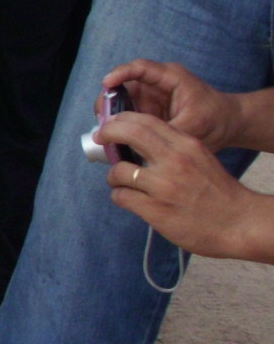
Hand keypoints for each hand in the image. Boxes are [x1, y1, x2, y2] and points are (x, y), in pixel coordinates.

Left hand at [101, 110, 273, 261]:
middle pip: (127, 133)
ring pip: (118, 171)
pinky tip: (129, 199)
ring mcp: (164, 187)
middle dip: (107, 133)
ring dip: (114, 176)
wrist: (241, 223)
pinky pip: (121, 197)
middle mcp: (174, 161)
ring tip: (121, 182)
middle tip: (101, 140)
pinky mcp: (156, 210)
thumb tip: (136, 141)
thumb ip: (173, 148)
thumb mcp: (200, 158)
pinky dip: (120, 196)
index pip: (145, 121)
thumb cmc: (219, 192)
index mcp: (186, 145)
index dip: (121, 120)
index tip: (110, 125)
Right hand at [102, 59, 241, 148]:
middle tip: (101, 117)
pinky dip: (119, 123)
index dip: (120, 73)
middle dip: (109, 98)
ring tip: (106, 130)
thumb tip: (135, 139)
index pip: (140, 68)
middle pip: (123, 84)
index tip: (106, 84)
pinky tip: (115, 137)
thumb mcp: (193, 127)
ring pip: (121, 100)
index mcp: (171, 77)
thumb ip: (164, 131)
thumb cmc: (216, 120)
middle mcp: (156, 83)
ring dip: (112, 113)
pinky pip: (127, 113)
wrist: (229, 125)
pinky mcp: (148, 110)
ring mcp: (151, 96)